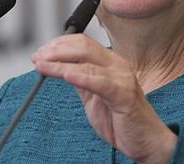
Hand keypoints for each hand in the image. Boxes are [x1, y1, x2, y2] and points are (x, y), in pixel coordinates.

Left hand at [31, 35, 176, 163]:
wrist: (146, 140)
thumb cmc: (122, 119)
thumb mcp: (94, 96)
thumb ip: (80, 80)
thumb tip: (59, 68)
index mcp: (110, 62)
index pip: (82, 42)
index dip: (58, 44)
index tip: (40, 52)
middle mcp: (117, 65)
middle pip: (82, 46)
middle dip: (55, 50)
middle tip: (37, 57)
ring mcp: (121, 78)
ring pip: (86, 61)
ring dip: (59, 63)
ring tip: (41, 65)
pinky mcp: (123, 95)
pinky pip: (99, 82)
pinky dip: (80, 77)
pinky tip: (66, 75)